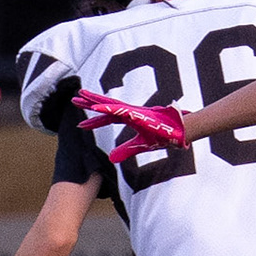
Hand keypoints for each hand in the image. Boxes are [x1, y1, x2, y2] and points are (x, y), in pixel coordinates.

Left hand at [71, 89, 186, 163]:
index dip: (94, 121)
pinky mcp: (138, 114)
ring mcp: (134, 111)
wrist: (182, 131)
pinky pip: (119, 112)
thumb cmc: (165, 136)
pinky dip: (107, 110)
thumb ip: (126, 150)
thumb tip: (110, 159)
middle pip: (106, 107)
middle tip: (73, 99)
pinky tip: (96, 108)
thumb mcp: (141, 146)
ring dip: (95, 101)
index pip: (108, 118)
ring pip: (110, 105)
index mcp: (131, 118)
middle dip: (89, 103)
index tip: (80, 124)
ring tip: (80, 97)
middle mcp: (130, 112)